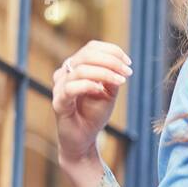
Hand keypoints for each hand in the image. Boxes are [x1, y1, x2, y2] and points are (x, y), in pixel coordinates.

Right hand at [52, 40, 132, 164]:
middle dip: (111, 61)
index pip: (91, 48)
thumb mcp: (108, 93)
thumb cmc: (93, 115)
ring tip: (120, 81)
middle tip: (127, 71)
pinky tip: (101, 91)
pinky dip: (88, 85)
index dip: (112, 51)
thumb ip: (112, 78)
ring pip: (80, 69)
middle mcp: (65, 73)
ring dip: (104, 73)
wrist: (84, 138)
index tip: (128, 62)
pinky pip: (71, 88)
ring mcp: (59, 87)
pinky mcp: (58, 102)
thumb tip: (119, 64)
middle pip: (86, 55)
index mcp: (76, 67)